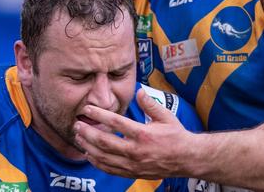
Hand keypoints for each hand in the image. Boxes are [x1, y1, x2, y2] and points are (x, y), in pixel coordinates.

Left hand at [74, 88, 194, 179]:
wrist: (186, 159)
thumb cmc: (175, 135)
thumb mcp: (166, 116)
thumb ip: (150, 104)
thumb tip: (139, 91)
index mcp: (143, 134)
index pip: (116, 123)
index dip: (99, 115)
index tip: (87, 109)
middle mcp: (136, 150)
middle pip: (105, 142)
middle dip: (88, 133)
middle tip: (77, 125)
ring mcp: (133, 164)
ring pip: (104, 157)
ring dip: (88, 147)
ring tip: (78, 138)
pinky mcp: (132, 172)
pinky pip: (110, 169)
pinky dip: (97, 162)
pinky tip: (89, 155)